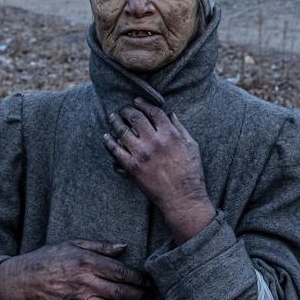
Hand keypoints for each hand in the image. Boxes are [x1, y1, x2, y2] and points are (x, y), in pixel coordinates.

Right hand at [0, 240, 150, 299]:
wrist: (28, 277)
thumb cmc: (52, 257)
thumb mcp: (75, 243)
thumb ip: (100, 246)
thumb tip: (123, 247)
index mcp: (87, 263)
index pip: (120, 272)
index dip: (138, 278)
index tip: (148, 280)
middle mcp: (85, 282)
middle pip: (119, 292)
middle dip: (139, 295)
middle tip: (151, 296)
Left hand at [104, 98, 214, 242]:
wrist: (183, 198)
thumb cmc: (191, 173)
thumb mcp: (192, 146)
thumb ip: (180, 128)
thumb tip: (171, 115)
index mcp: (170, 134)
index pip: (153, 112)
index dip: (143, 104)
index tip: (137, 101)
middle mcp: (154, 141)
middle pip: (136, 118)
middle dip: (127, 110)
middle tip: (123, 109)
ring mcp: (141, 154)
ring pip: (122, 131)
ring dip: (115, 122)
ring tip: (112, 118)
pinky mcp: (132, 167)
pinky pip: (115, 151)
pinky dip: (109, 142)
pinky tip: (106, 137)